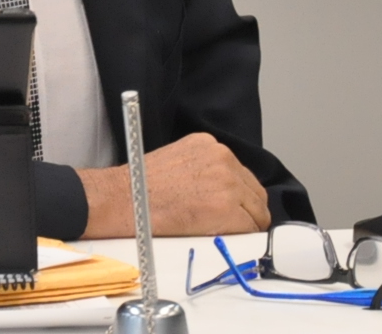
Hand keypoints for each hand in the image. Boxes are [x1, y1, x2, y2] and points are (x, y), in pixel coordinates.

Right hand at [77, 133, 270, 237]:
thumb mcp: (177, 160)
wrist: (125, 200)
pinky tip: (221, 237)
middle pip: (255, 192)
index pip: (242, 174)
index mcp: (209, 145)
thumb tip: (220, 189)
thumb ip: (203, 168)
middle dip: (248, 211)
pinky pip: (248, 226)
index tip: (234, 208)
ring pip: (257, 211)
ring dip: (245, 225)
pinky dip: (240, 236)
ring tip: (224, 233)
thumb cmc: (141, 186)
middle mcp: (223, 157)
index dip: (240, 196)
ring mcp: (227, 182)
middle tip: (234, 226)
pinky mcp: (227, 207)